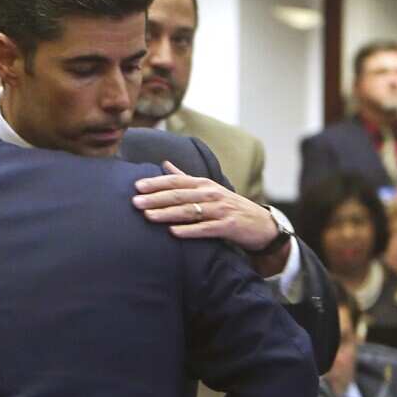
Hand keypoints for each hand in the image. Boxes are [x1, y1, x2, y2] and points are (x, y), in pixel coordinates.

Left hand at [133, 161, 277, 251]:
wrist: (261, 224)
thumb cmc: (229, 206)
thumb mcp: (208, 188)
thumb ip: (185, 178)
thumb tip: (164, 163)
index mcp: (204, 184)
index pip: (176, 180)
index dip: (156, 183)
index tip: (137, 186)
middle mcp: (211, 194)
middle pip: (179, 195)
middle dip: (155, 198)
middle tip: (135, 202)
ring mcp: (220, 209)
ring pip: (189, 211)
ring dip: (167, 213)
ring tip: (147, 216)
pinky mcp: (228, 226)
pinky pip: (206, 229)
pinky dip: (189, 230)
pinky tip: (173, 232)